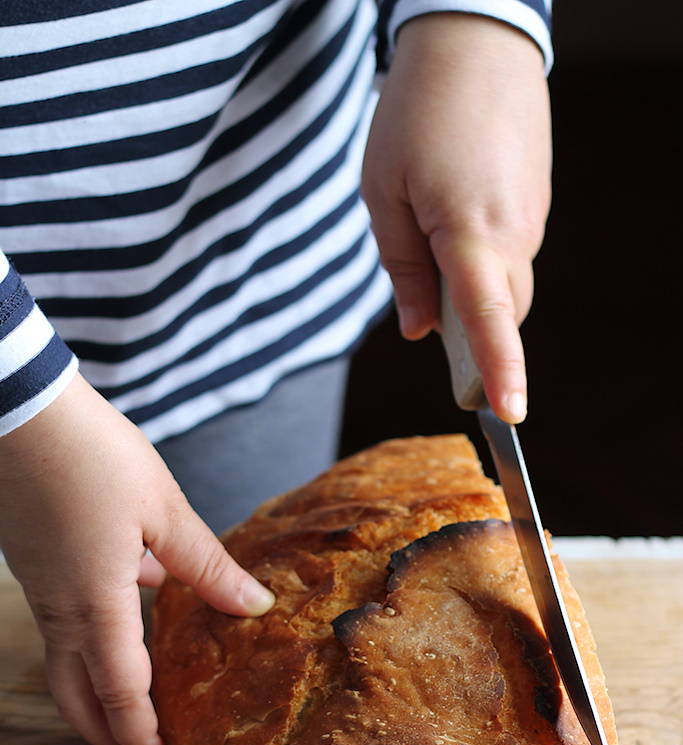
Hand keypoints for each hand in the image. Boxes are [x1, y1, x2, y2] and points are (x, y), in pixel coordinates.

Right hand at [0, 373, 273, 744]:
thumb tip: (253, 605)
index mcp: (95, 605)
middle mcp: (61, 608)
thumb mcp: (164, 510)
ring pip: (69, 661)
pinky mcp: (35, 563)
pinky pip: (67, 618)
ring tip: (144, 695)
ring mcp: (41, 588)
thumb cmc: (90, 455)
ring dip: (102, 688)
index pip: (122, 695)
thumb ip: (207, 566)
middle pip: (79, 695)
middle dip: (111, 731)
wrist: (18, 410)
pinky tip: (139, 600)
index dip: (142, 740)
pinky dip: (97, 635)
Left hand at [362, 13, 551, 421]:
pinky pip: (509, 255)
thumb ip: (402, 271)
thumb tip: (419, 331)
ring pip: (503, 285)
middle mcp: (514, 235)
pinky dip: (482, 262)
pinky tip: (452, 222)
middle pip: (498, 314)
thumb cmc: (417, 114)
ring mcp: (532, 220)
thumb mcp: (384, 195)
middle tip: (429, 322)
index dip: (500, 372)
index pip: (490, 321)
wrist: (477, 42)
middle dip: (470, 335)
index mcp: (470, 235)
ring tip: (430, 239)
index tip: (509, 415)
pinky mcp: (534, 206)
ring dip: (471, 291)